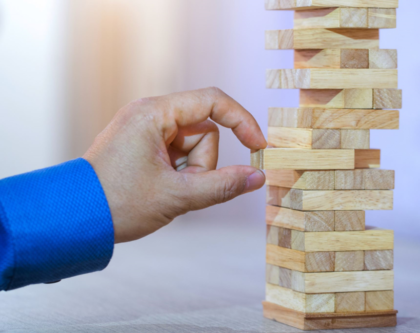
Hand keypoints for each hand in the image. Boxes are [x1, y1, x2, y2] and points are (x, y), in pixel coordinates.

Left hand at [83, 88, 266, 242]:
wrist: (74, 219)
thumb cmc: (117, 203)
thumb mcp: (176, 196)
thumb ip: (222, 186)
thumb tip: (258, 177)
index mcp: (154, 113)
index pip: (213, 101)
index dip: (242, 121)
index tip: (258, 147)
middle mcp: (150, 114)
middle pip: (204, 131)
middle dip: (202, 163)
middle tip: (179, 187)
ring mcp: (146, 130)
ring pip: (193, 146)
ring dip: (190, 172)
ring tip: (165, 190)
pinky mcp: (145, 145)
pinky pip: (179, 154)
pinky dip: (179, 174)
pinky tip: (160, 188)